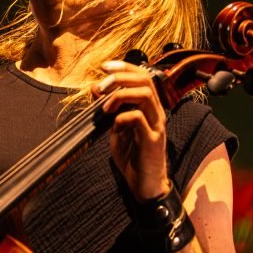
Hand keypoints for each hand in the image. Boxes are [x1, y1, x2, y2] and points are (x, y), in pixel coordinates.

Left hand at [93, 60, 170, 201]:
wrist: (145, 185)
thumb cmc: (132, 158)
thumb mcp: (116, 129)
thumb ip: (109, 110)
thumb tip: (96, 88)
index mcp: (149, 107)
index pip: (142, 75)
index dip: (124, 67)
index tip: (104, 67)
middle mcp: (156, 112)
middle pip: (145, 79)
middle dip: (120, 77)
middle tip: (101, 86)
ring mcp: (157, 125)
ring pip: (145, 94)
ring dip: (120, 95)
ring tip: (105, 107)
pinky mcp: (152, 140)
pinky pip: (139, 118)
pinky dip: (122, 117)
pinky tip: (114, 127)